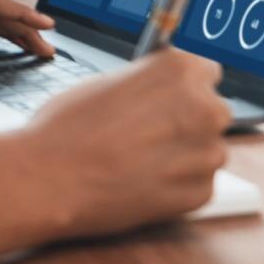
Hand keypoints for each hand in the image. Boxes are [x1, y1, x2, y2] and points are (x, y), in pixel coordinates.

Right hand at [0, 49, 228, 260]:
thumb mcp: (107, 82)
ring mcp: (207, 153)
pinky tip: (141, 181)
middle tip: (148, 133)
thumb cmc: (68, 127)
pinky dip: (176, 185)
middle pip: (212, 111)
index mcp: (182, 70)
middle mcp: (205, 108)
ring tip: (139, 160)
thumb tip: (159, 92)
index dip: (183, 87)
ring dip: (183, 155)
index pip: (207, 72)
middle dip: (187, 121)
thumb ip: (146, 83)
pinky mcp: (201, 192)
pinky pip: (198, 183)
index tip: (169, 99)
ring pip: (206, 150)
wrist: (51, 178)